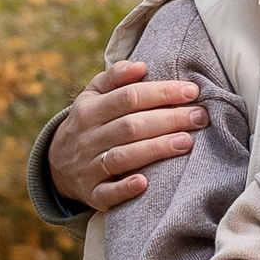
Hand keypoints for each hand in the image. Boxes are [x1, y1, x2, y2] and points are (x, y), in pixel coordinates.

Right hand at [46, 59, 207, 212]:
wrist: (58, 164)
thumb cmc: (90, 122)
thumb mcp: (93, 96)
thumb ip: (115, 78)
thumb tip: (141, 65)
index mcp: (89, 109)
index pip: (129, 97)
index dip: (162, 93)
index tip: (192, 91)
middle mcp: (87, 138)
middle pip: (130, 126)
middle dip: (168, 120)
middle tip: (200, 117)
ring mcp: (88, 167)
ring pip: (122, 157)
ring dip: (155, 150)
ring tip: (186, 142)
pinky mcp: (91, 194)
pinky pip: (106, 194)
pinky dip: (124, 189)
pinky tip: (145, 183)